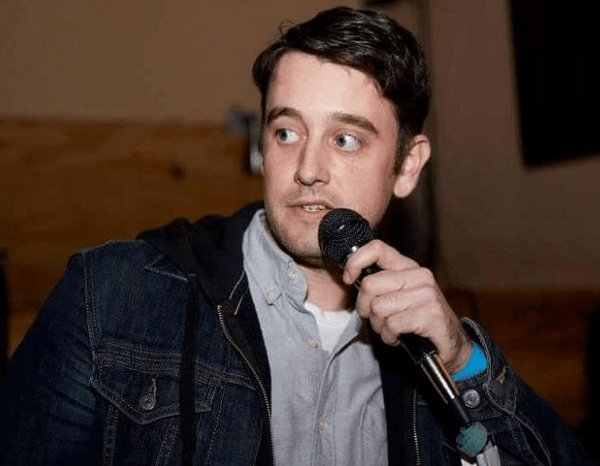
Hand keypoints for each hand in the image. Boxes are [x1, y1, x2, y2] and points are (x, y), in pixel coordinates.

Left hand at [343, 239, 471, 373]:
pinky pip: (392, 325)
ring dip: (378, 325)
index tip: (349, 279)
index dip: (355, 262)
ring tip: (389, 329)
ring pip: (378, 307)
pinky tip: (397, 338)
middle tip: (374, 318)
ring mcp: (427, 294)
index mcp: (408, 267)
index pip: (376, 248)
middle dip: (364, 307)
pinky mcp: (430, 315)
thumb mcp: (398, 296)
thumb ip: (379, 284)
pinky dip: (389, 337)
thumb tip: (350, 277)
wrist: (453, 345)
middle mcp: (419, 276)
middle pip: (369, 285)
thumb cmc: (418, 320)